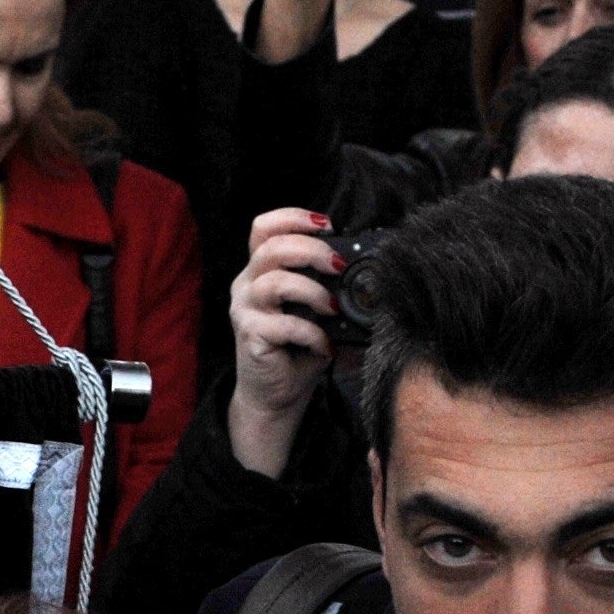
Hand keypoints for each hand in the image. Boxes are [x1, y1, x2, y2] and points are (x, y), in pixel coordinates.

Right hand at [226, 207, 339, 478]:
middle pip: (272, 248)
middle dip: (312, 251)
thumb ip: (329, 286)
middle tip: (339, 266)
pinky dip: (312, 333)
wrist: (276, 395)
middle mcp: (247, 284)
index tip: (327, 225)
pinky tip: (325, 345)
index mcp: (261, 270)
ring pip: (275, 282)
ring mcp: (245, 310)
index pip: (264, 227)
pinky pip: (284, 325)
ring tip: (332, 308)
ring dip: (312, 291)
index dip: (293, 217)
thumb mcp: (316, 309)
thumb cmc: (298, 349)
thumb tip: (369, 274)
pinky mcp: (250, 336)